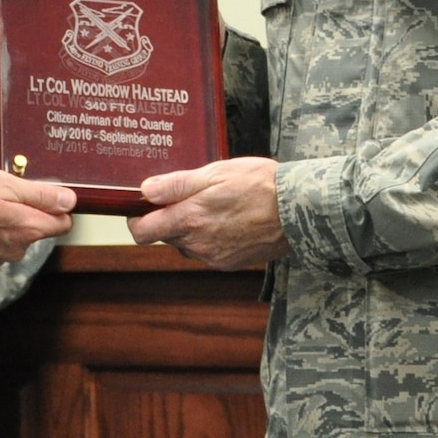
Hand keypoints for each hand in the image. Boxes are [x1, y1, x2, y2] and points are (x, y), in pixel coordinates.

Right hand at [0, 166, 73, 263]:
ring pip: (14, 236)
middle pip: (37, 229)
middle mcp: (15, 251)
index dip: (56, 205)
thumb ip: (41, 196)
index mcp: (27, 230)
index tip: (41, 191)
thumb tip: (70, 201)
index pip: (63, 223)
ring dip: (5, 219)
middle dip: (27, 210)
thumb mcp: (5, 184)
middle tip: (3, 190)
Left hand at [128, 156, 288, 269]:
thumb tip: (145, 191)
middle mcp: (198, 244)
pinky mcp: (228, 264)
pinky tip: (229, 220)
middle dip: (171, 218)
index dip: (137, 219)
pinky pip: (206, 251)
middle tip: (192, 195)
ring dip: (192, 228)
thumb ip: (177, 185)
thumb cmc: (261, 184)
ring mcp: (214, 257)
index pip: (142, 233)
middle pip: (166, 236)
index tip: (144, 206)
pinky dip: (210, 237)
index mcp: (190, 220)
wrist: (300, 210)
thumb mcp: (217, 173)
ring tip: (217, 205)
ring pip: (187, 244)